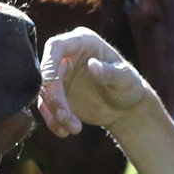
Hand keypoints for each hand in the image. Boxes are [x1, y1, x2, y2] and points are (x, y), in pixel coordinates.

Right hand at [37, 28, 157, 136]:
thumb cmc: (128, 86)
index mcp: (83, 42)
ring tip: (74, 128)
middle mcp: (67, 56)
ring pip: (45, 92)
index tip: (48, 83)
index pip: (57, 46)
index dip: (49, 63)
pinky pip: (47, 107)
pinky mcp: (57, 94)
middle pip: (48, 73)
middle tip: (65, 117)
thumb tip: (93, 66)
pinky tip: (65, 132)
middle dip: (54, 97)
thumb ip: (110, 73)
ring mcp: (60, 75)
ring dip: (54, 113)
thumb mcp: (125, 80)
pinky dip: (53, 121)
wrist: (125, 107)